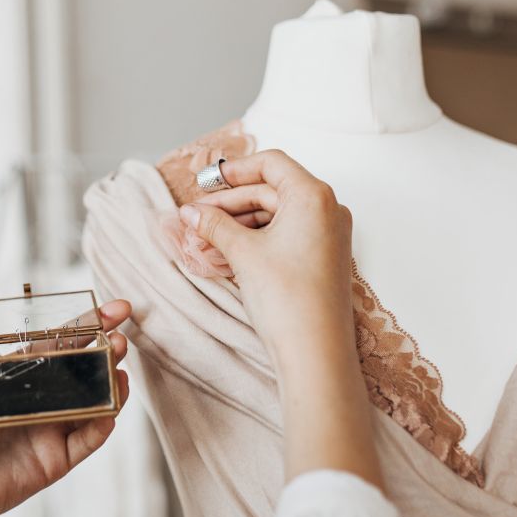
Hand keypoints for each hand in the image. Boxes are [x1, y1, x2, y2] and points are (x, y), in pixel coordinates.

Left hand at [0, 260, 130, 516]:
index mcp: (15, 373)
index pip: (62, 343)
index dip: (90, 325)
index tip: (115, 309)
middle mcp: (36, 400)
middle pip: (84, 369)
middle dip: (107, 350)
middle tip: (120, 338)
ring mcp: (48, 430)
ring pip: (94, 402)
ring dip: (111, 383)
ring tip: (119, 364)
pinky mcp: (54, 461)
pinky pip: (89, 440)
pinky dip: (105, 422)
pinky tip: (112, 403)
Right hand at [179, 150, 353, 361]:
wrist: (315, 352)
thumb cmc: (288, 298)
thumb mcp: (243, 253)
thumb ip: (214, 225)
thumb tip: (190, 212)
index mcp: (314, 196)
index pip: (271, 163)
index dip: (234, 170)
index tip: (205, 181)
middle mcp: (327, 210)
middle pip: (270, 190)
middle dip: (229, 204)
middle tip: (196, 217)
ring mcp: (326, 235)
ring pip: (274, 216)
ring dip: (236, 226)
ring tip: (202, 241)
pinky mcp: (321, 258)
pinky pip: (283, 237)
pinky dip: (253, 241)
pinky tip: (222, 255)